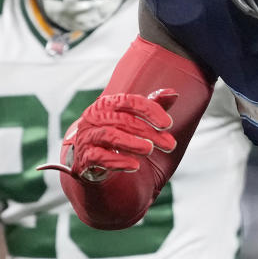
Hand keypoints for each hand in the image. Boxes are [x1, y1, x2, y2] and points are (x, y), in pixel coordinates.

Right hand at [43, 90, 177, 182]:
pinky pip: (99, 157)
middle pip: (123, 120)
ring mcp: (86, 137)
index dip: (150, 111)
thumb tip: (173, 93)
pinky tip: (134, 165)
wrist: (94, 162)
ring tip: (150, 150)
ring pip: (110, 136)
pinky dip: (118, 161)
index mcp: (107, 104)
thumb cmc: (119, 134)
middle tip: (169, 144)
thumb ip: (154, 107)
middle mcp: (93, 117)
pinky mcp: (84, 157)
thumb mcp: (137, 119)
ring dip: (133, 144)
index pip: (129, 101)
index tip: (168, 124)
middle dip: (149, 132)